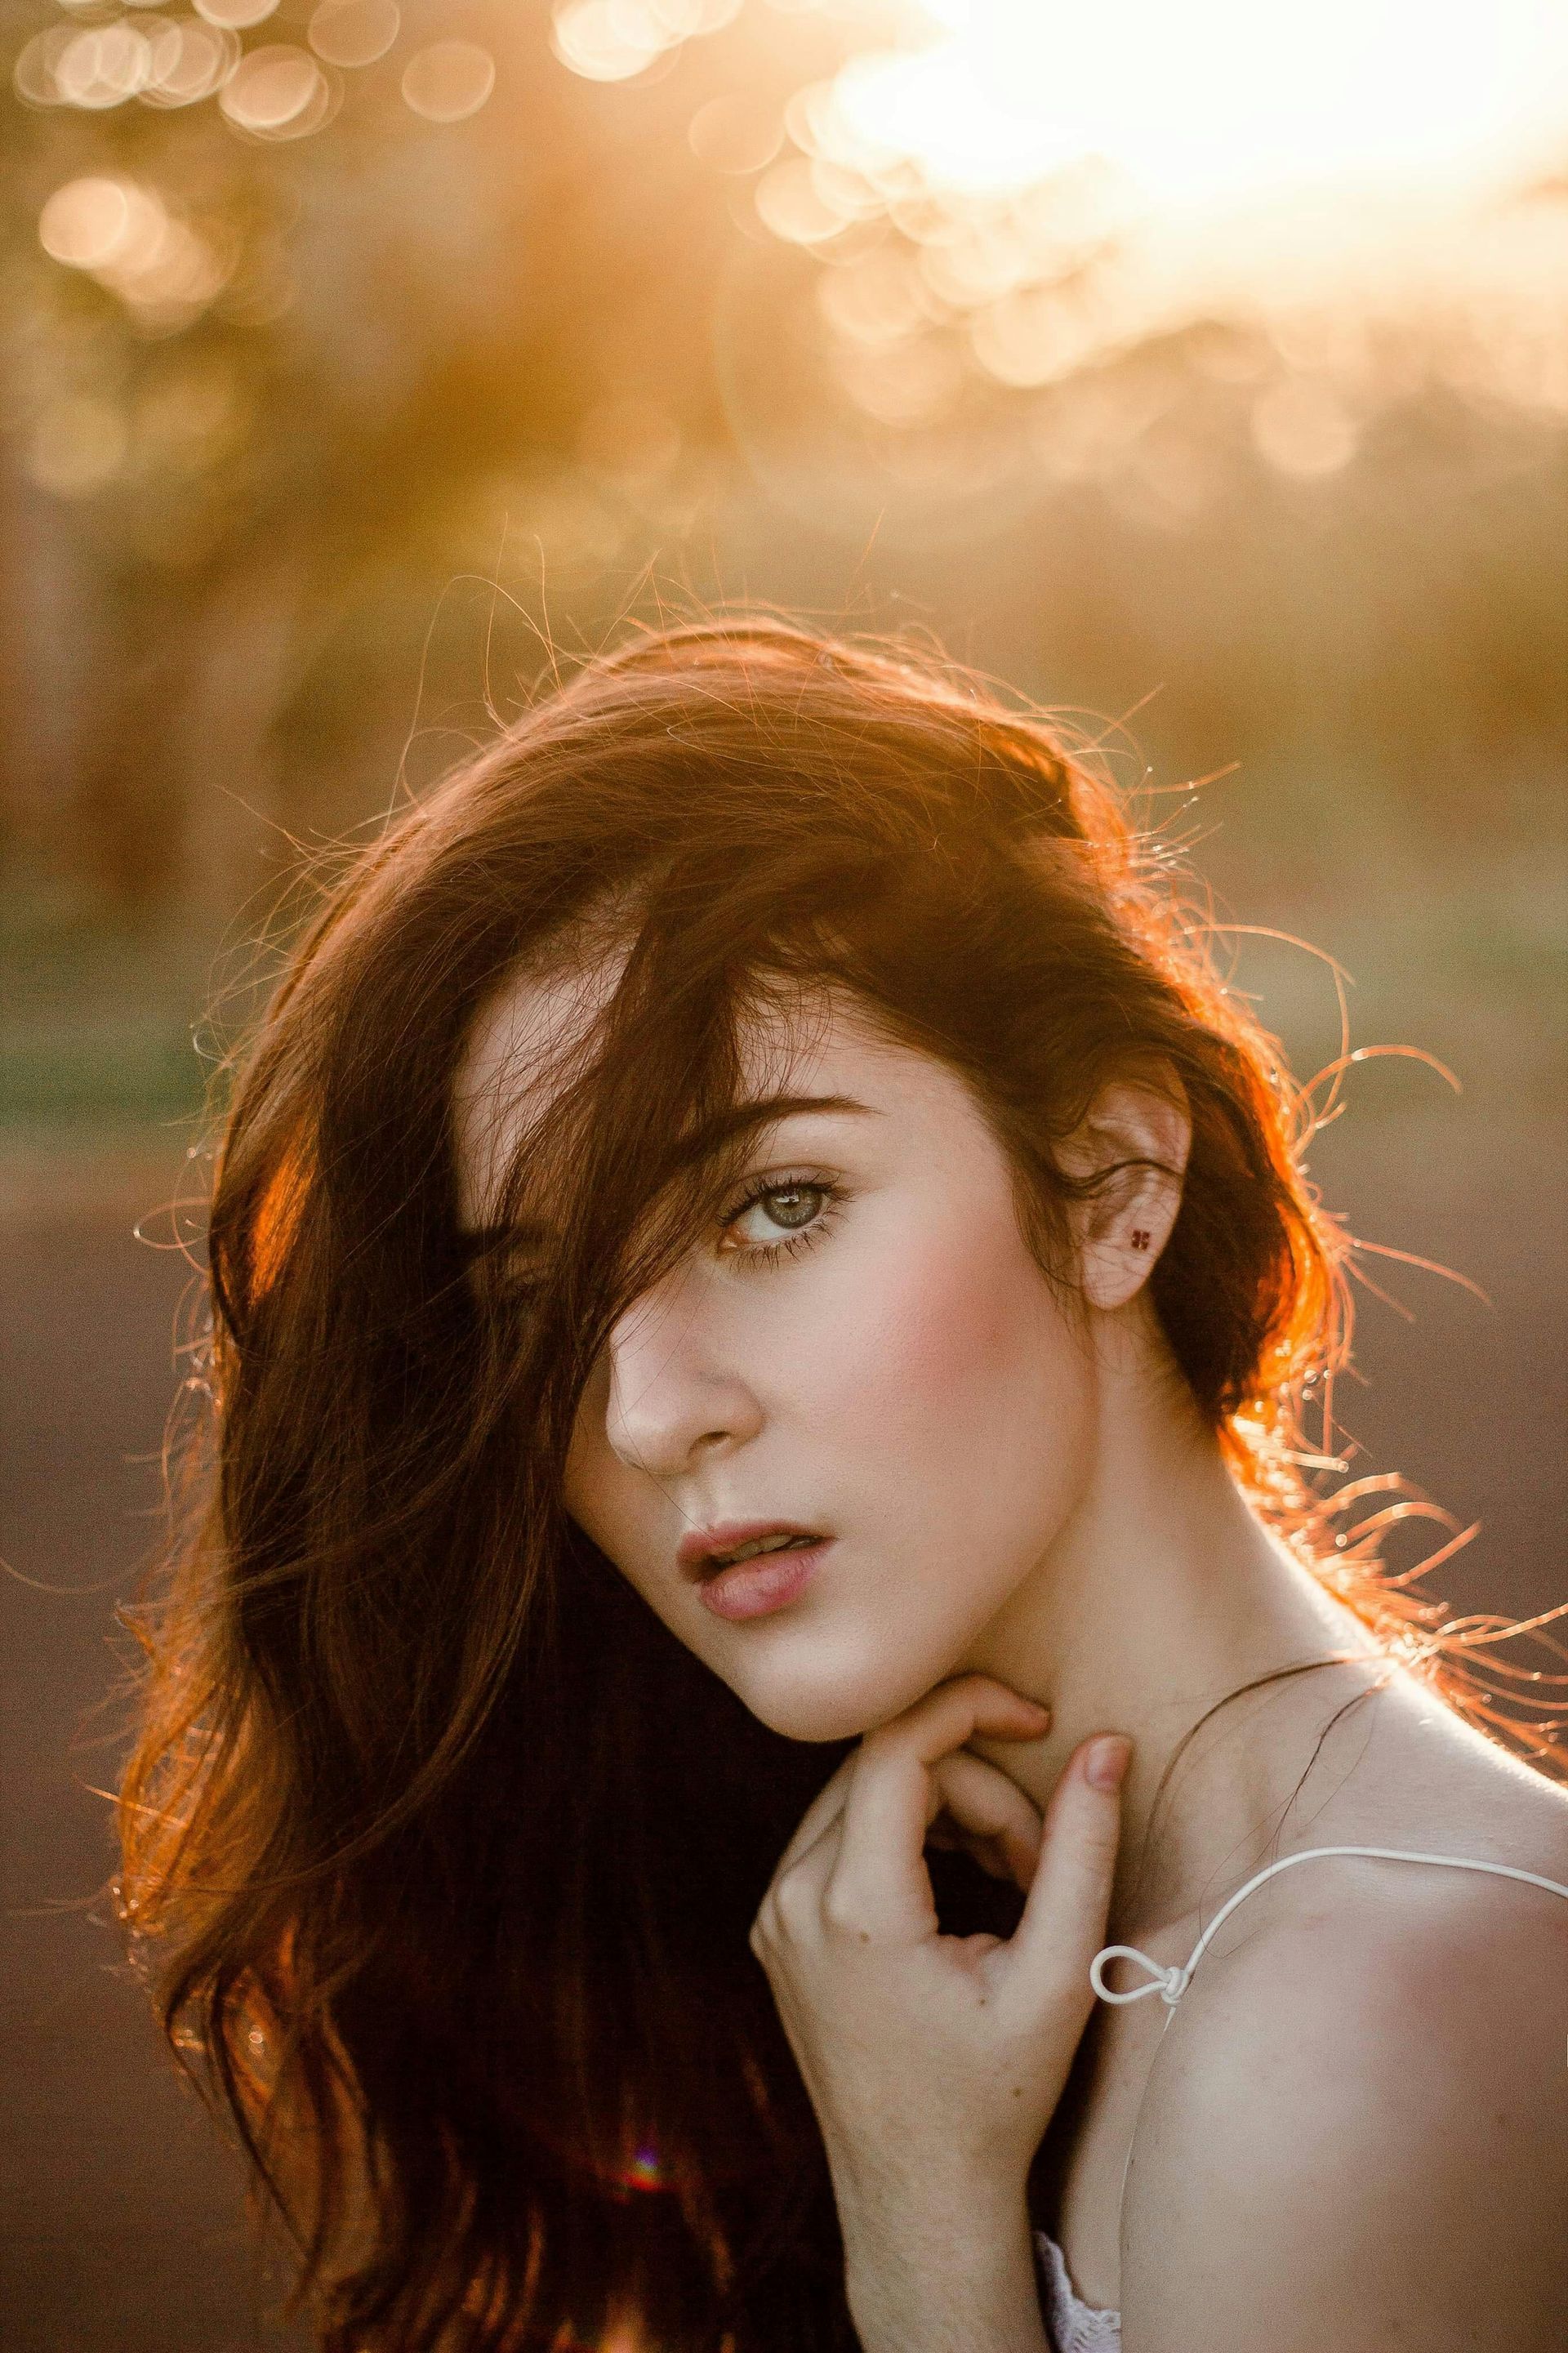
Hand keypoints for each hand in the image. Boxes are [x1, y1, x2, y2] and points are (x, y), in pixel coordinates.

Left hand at [748, 1674, 1130, 2274]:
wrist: (918, 2197)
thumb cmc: (996, 2098)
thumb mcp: (1059, 1976)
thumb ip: (1081, 1850)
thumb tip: (1105, 1747)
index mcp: (853, 1908)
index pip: (898, 1745)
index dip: (973, 1709)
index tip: (1042, 1724)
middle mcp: (793, 1900)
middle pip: (888, 1766)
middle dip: (978, 1784)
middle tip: (1040, 1858)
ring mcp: (776, 1914)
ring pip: (864, 1792)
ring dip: (946, 1805)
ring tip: (1013, 1878)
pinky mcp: (778, 1927)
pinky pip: (842, 1833)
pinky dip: (910, 1831)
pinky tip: (965, 1887)